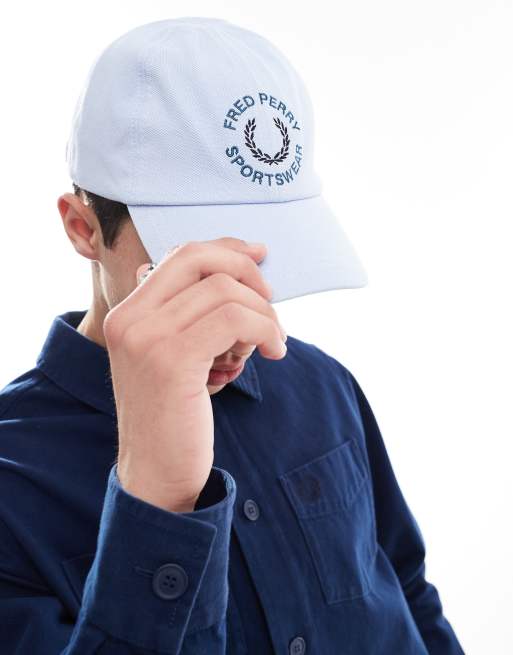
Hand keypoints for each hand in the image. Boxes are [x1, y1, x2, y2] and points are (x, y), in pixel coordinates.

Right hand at [103, 238, 286, 511]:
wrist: (155, 474)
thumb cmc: (173, 416)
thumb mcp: (171, 356)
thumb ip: (185, 314)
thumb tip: (228, 271)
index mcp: (128, 313)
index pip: (181, 254)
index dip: (227, 248)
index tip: (259, 255)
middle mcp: (130, 318)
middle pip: (200, 259)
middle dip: (247, 272)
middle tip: (271, 301)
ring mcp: (147, 337)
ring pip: (225, 290)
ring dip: (264, 313)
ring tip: (273, 341)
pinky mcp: (173, 360)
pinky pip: (235, 319)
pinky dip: (266, 329)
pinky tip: (275, 352)